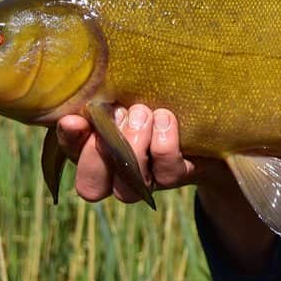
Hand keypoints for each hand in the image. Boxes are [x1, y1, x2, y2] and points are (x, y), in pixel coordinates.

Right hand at [55, 105, 275, 271]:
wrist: (210, 113)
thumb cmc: (159, 94)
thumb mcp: (129, 92)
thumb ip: (105, 96)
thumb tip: (85, 96)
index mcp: (96, 150)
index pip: (71, 157)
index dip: (70, 143)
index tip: (75, 119)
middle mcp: (118, 175)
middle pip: (92, 188)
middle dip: (101, 152)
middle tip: (121, 113)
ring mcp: (148, 182)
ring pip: (127, 188)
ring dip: (134, 146)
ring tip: (146, 112)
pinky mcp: (177, 177)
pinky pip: (166, 172)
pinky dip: (164, 143)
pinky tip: (167, 119)